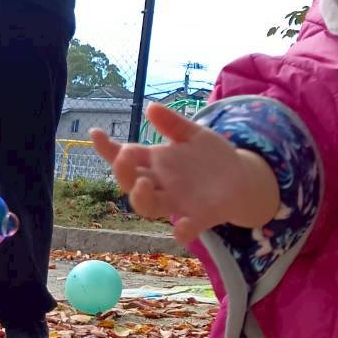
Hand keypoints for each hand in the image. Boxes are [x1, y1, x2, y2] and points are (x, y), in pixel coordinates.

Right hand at [90, 102, 279, 245]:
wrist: (243, 179)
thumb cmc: (211, 157)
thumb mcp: (194, 134)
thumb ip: (173, 124)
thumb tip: (150, 107)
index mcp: (157, 162)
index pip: (126, 156)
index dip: (108, 148)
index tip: (95, 133)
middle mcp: (161, 184)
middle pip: (131, 183)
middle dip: (123, 172)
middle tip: (124, 157)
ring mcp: (178, 202)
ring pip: (149, 206)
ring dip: (141, 197)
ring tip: (144, 184)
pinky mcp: (199, 217)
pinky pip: (186, 229)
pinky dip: (182, 230)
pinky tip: (181, 226)